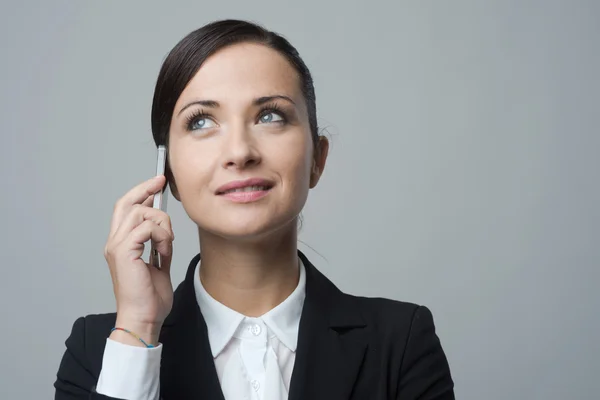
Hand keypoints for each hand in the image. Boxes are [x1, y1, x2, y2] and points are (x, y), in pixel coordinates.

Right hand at [103, 175, 174, 345]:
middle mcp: (114, 242)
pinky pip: (147, 228)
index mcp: (121, 244)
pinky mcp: (124, 252)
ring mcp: (117, 247)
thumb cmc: (150, 297)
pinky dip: (162, 236)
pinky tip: (165, 251)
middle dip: (145, 189)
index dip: (140, 193)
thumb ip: (159, 244)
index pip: (126, 209)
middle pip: (126, 203)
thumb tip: (165, 227)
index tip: (157, 182)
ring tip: (168, 244)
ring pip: (141, 213)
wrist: (144, 318)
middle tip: (161, 183)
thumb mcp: (159, 263)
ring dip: (163, 225)